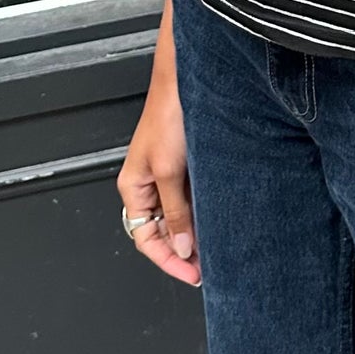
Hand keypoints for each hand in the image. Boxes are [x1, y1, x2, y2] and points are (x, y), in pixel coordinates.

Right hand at [116, 24, 200, 287]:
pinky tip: (220, 219)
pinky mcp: (187, 165)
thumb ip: (174, 212)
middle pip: (162, 232)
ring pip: (179, 217)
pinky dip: (204, 213)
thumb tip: (182, 247)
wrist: (186, 80)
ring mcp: (168, 176)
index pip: (145, 239)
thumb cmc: (168, 114)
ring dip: (196, 234)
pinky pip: (192, 199)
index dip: (169, 260)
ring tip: (218, 249)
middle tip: (209, 267)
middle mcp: (149, 184)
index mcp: (133, 187)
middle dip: (184, 252)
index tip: (193, 274)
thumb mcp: (168, 170)